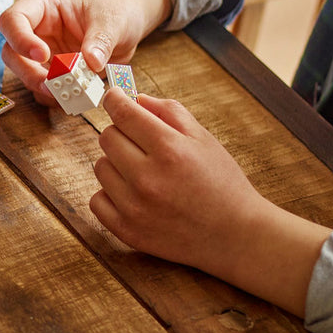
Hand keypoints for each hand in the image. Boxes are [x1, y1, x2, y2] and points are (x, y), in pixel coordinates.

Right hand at [0, 0, 168, 102]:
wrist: (128, 21)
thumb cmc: (116, 9)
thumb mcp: (112, 20)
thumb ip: (100, 40)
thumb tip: (91, 63)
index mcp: (43, 5)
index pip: (13, 20)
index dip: (20, 39)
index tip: (43, 55)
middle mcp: (36, 29)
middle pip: (11, 51)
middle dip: (27, 71)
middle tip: (51, 84)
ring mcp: (42, 52)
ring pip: (24, 74)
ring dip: (41, 88)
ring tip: (69, 95)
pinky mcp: (53, 72)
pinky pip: (44, 89)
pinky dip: (56, 98)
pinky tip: (76, 98)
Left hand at [90, 89, 330, 312]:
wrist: (235, 235)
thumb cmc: (222, 183)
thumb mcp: (203, 138)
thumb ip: (168, 112)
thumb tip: (135, 99)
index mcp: (169, 150)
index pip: (123, 113)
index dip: (115, 99)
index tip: (115, 97)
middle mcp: (147, 178)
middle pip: (107, 138)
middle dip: (122, 133)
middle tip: (142, 144)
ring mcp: (135, 207)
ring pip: (100, 167)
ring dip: (116, 164)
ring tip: (144, 173)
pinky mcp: (127, 230)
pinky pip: (97, 200)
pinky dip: (110, 195)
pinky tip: (133, 195)